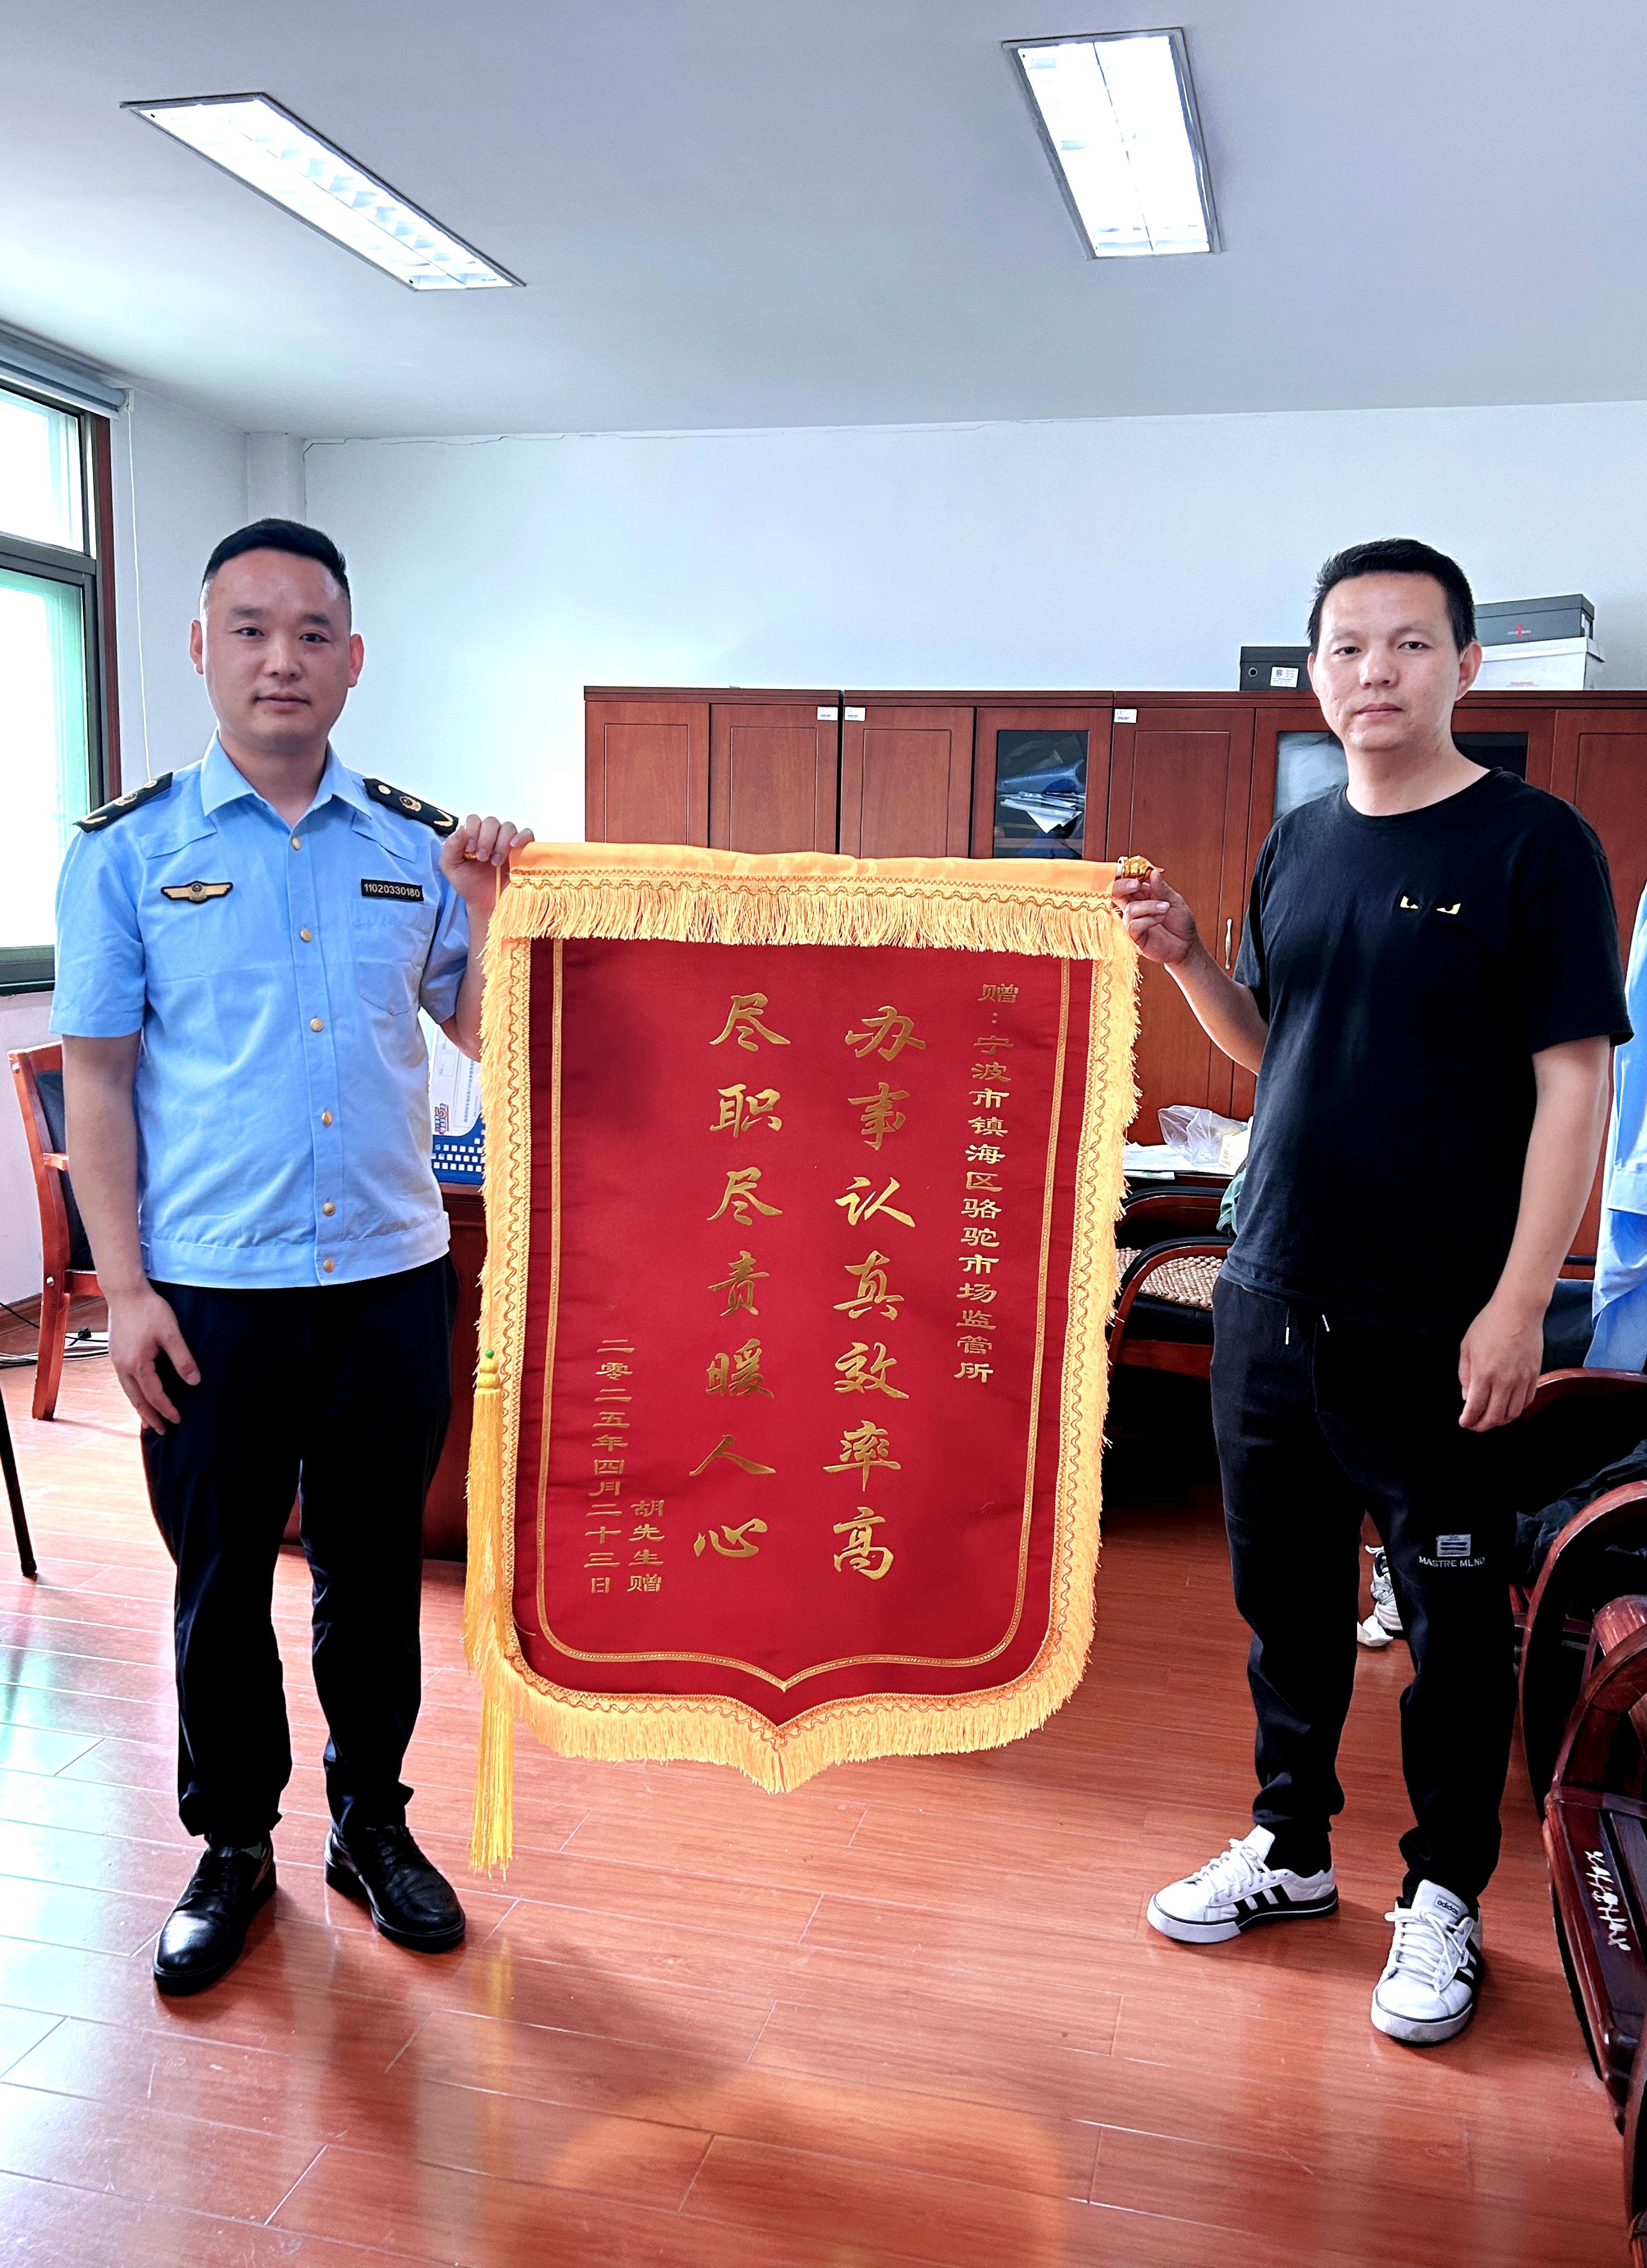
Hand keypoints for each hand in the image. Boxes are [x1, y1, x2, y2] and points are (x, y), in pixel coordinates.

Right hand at [107, 1286, 198, 1432]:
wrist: (125, 1292)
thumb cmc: (149, 1309)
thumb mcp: (171, 1333)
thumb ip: (182, 1359)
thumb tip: (194, 1382)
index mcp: (137, 1364)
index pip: (154, 1395)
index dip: (167, 1409)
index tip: (178, 1420)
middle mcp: (122, 1366)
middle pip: (137, 1399)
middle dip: (149, 1416)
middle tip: (161, 1431)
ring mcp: (116, 1360)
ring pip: (128, 1391)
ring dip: (140, 1406)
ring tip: (149, 1420)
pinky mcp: (115, 1353)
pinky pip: (125, 1381)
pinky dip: (134, 1392)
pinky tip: (140, 1393)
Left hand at [439, 815, 534, 910]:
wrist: (487, 904)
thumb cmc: (470, 884)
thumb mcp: (451, 867)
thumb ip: (450, 847)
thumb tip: (461, 830)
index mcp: (474, 835)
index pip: (474, 820)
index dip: (472, 831)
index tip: (470, 849)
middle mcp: (492, 835)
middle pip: (491, 822)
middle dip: (485, 839)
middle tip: (482, 858)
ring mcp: (508, 842)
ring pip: (508, 827)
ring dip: (500, 843)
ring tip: (495, 862)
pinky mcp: (523, 850)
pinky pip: (527, 834)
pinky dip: (521, 837)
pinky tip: (513, 846)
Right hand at [1112, 866, 1199, 967]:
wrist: (1187, 945)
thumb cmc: (1180, 922)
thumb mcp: (1175, 901)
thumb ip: (1162, 888)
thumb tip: (1152, 872)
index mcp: (1142, 895)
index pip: (1126, 882)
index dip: (1124, 875)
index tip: (1130, 871)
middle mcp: (1134, 907)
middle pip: (1116, 893)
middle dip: (1122, 886)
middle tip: (1135, 885)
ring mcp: (1132, 922)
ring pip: (1130, 909)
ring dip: (1149, 906)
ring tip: (1165, 907)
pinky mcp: (1134, 937)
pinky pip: (1133, 925)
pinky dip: (1148, 920)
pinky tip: (1160, 919)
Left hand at [1458, 1297, 1544, 1430]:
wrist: (1518, 1311)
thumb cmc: (1489, 1325)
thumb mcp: (1466, 1347)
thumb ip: (1465, 1375)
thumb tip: (1467, 1398)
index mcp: (1484, 1374)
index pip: (1475, 1408)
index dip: (1468, 1420)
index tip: (1464, 1423)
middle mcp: (1504, 1381)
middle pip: (1495, 1416)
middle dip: (1482, 1425)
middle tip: (1475, 1425)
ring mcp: (1522, 1380)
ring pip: (1513, 1413)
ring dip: (1500, 1420)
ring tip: (1491, 1418)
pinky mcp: (1535, 1375)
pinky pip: (1526, 1401)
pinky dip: (1516, 1409)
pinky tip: (1508, 1407)